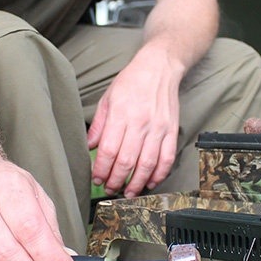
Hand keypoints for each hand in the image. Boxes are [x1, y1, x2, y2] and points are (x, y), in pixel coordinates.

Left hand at [87, 52, 179, 197]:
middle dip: (116, 181)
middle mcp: (140, 123)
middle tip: (110, 190)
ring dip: (137, 183)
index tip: (96, 179)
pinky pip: (167, 158)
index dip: (102, 169)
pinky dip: (159, 174)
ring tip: (128, 193)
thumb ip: (99, 125)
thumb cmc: (131, 82)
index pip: (109, 150)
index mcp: (121, 115)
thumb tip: (88, 147)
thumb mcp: (107, 99)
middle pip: (127, 161)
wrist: (159, 68)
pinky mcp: (171, 130)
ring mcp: (158, 128)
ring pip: (147, 164)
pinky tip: (150, 182)